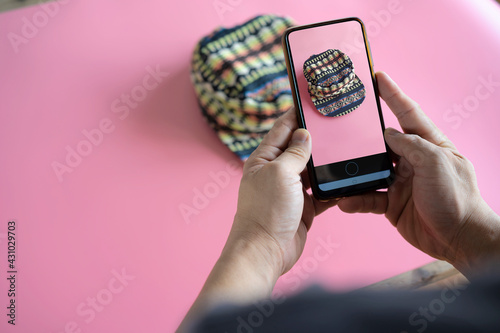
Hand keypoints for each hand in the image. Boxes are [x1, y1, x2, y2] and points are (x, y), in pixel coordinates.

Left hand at [178, 109, 336, 330]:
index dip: (295, 115)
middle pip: (299, 149)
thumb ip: (295, 153)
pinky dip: (332, 188)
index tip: (310, 101)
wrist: (266, 250)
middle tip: (335, 124)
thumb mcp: (280, 173)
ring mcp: (290, 191)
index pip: (281, 130)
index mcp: (264, 159)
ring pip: (312, 170)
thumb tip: (305, 134)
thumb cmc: (266, 211)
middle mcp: (276, 172)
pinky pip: (321, 193)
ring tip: (345, 148)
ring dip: (325, 163)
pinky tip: (345, 181)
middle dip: (315, 138)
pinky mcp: (303, 207)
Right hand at [338, 72, 499, 276]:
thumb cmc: (457, 198)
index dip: (392, 94)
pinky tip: (344, 200)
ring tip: (335, 167)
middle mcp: (412, 160)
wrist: (458, 239)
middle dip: (362, 133)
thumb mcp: (437, 163)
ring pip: (369, 169)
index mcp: (429, 144)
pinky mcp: (391, 202)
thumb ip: (411, 145)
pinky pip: (367, 197)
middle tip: (341, 122)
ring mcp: (400, 181)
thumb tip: (387, 135)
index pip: (408, 113)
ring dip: (352, 170)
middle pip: (381, 141)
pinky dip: (355, 199)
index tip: (377, 77)